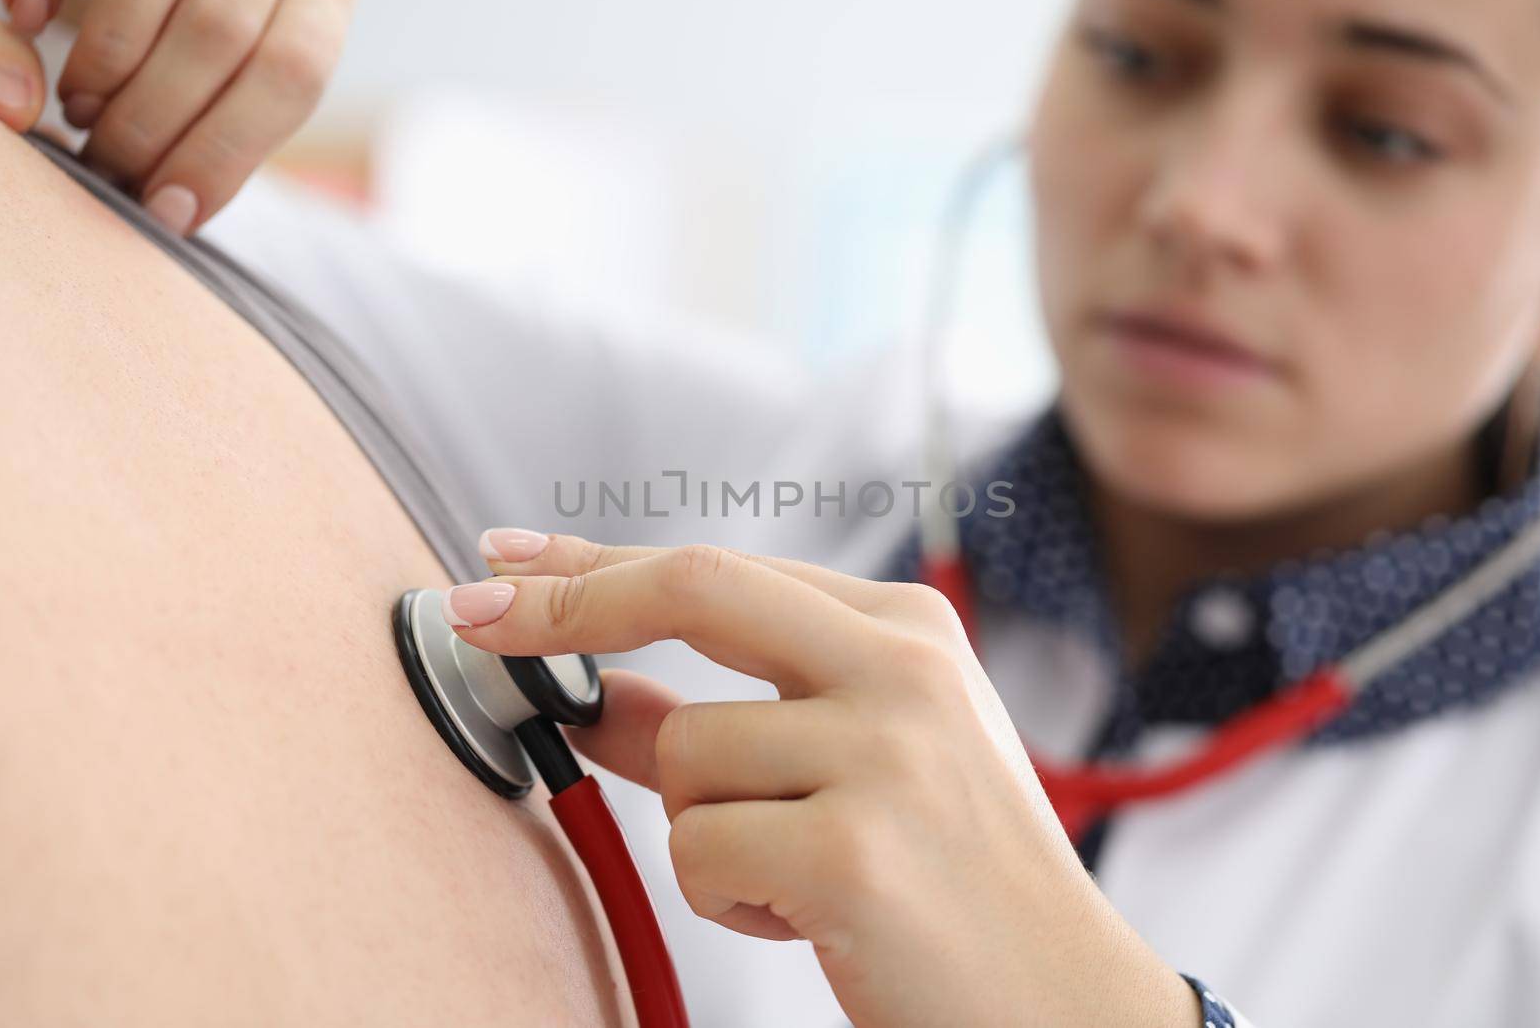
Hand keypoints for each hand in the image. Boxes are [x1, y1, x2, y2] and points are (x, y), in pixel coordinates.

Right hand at [0, 0, 354, 232]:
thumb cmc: (204, 34)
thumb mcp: (238, 77)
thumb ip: (226, 125)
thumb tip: (171, 210)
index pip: (294, 72)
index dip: (226, 150)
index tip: (167, 208)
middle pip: (222, 30)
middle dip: (154, 117)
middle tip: (109, 165)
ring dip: (106, 61)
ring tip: (79, 109)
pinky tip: (30, 19)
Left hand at [447, 530, 1201, 1027]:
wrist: (1065, 1000)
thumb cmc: (950, 878)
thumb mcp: (850, 768)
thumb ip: (727, 718)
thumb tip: (594, 694)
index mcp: (906, 629)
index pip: (718, 568)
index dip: (596, 563)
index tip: (505, 557)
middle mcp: (901, 667)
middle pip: (691, 587)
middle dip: (563, 604)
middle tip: (474, 618)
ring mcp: (883, 752)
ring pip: (680, 755)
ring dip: (704, 830)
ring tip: (796, 874)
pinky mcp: (851, 849)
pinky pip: (697, 850)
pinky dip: (727, 898)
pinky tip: (811, 917)